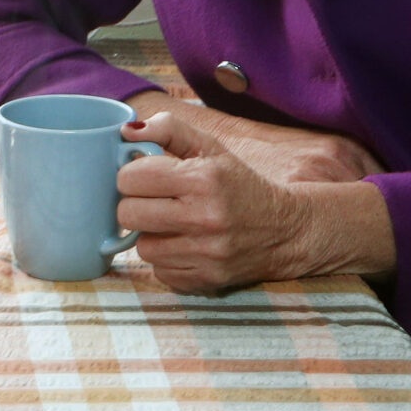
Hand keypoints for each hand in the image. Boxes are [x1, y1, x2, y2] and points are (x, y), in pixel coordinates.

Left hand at [116, 109, 395, 292]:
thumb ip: (168, 130)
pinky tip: (185, 245)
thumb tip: (126, 130)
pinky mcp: (206, 280)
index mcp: (203, 179)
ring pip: (141, 247)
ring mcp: (206, 254)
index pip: (130, 178)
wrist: (284, 230)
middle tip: (152, 201)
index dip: (131, 174)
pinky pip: (160, 271)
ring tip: (171, 224)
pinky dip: (166, 259)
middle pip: (127, 215)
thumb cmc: (238, 183)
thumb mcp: (211, 148)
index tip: (146, 176)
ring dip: (150, 235)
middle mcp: (205, 218)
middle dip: (134, 205)